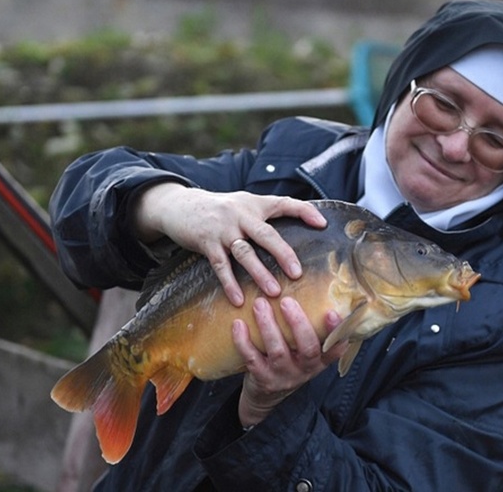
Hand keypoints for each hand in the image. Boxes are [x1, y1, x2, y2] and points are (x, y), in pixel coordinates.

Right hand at [133, 184, 326, 305]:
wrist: (179, 205)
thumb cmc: (219, 209)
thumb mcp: (243, 204)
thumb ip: (265, 215)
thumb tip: (295, 230)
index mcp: (255, 204)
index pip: (284, 203)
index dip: (304, 211)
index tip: (322, 224)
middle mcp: (241, 214)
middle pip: (266, 234)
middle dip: (283, 253)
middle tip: (297, 274)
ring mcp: (223, 229)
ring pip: (245, 252)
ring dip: (259, 273)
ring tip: (274, 292)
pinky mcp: (206, 242)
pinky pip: (220, 265)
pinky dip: (229, 283)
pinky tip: (238, 299)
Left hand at [232, 297, 347, 427]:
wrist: (267, 396)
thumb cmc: (289, 361)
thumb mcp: (304, 352)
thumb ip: (309, 329)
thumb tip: (311, 287)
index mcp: (319, 359)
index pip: (334, 347)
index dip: (336, 331)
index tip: (332, 312)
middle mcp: (305, 369)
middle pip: (308, 348)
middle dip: (298, 323)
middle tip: (286, 300)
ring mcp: (283, 375)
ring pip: (278, 351)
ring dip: (268, 326)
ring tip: (260, 304)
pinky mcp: (262, 379)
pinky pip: (252, 359)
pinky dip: (244, 341)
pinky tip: (238, 324)